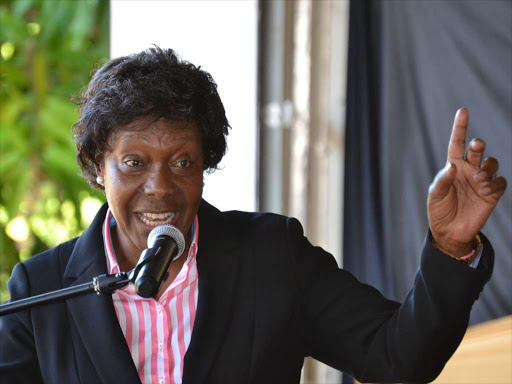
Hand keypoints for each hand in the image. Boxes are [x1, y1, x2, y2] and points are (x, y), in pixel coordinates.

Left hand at [427, 108, 506, 256]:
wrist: (450, 232)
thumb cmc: (439, 211)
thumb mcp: (435, 195)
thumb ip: (443, 180)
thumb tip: (453, 165)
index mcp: (453, 167)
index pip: (457, 143)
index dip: (460, 127)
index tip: (463, 110)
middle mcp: (468, 170)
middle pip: (477, 149)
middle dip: (478, 144)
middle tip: (476, 147)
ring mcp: (481, 181)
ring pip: (492, 163)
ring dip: (488, 167)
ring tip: (478, 180)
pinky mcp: (492, 193)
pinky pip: (500, 182)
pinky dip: (495, 184)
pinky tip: (486, 191)